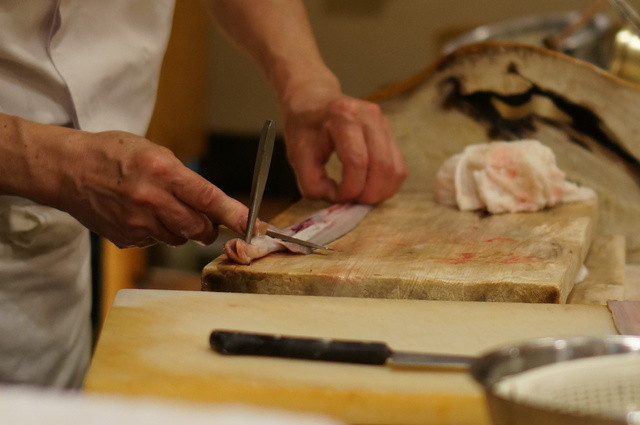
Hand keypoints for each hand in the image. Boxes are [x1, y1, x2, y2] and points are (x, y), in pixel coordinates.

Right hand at [54, 131, 247, 247]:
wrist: (67, 170)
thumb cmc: (113, 154)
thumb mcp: (155, 151)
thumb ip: (185, 178)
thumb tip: (213, 203)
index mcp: (162, 172)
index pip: (209, 198)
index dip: (234, 214)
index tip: (251, 224)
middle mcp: (151, 200)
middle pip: (199, 229)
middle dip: (208, 227)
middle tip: (204, 217)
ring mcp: (137, 223)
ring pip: (179, 239)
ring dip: (181, 228)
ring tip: (161, 207)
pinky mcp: (126, 238)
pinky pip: (156, 242)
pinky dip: (157, 232)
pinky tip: (141, 214)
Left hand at [282, 87, 406, 203]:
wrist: (314, 99)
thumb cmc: (304, 126)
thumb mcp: (297, 155)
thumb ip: (312, 182)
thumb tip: (337, 199)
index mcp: (343, 116)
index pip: (357, 161)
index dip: (350, 187)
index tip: (337, 196)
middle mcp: (369, 116)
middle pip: (383, 166)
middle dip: (369, 193)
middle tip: (353, 202)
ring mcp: (383, 123)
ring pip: (396, 169)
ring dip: (381, 192)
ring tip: (362, 196)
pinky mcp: (390, 133)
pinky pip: (399, 167)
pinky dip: (387, 184)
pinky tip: (370, 187)